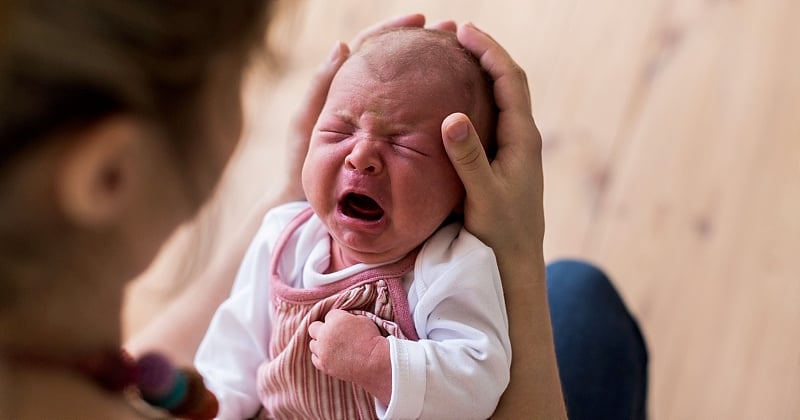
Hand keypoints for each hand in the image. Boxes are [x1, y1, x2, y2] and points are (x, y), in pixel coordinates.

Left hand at [277, 14, 456, 202]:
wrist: (309, 203)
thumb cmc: (302, 164)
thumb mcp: (307, 123)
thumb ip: (320, 87)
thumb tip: (343, 45)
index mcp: (345, 87)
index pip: (372, 46)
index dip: (395, 30)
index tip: (420, 20)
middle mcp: (367, 100)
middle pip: (398, 62)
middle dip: (424, 44)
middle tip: (452, 32)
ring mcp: (382, 121)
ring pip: (410, 89)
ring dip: (434, 70)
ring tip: (461, 57)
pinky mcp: (393, 142)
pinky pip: (416, 119)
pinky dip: (434, 105)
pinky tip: (456, 100)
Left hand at [307, 309, 391, 403]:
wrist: (375, 362)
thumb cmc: (372, 339)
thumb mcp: (363, 319)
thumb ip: (347, 318)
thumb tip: (343, 320)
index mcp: (335, 320)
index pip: (329, 315)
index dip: (337, 319)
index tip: (345, 325)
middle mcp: (325, 334)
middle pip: (314, 327)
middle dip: (322, 329)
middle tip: (333, 334)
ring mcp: (322, 351)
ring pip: (313, 344)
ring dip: (320, 344)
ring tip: (333, 347)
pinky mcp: (323, 364)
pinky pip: (315, 358)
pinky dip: (321, 356)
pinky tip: (331, 356)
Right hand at [441, 23, 543, 259]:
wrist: (516, 262)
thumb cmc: (501, 232)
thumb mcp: (482, 196)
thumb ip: (468, 158)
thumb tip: (452, 117)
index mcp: (522, 138)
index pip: (510, 80)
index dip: (489, 51)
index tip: (463, 30)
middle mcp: (523, 138)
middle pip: (508, 81)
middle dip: (485, 53)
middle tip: (455, 33)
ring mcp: (515, 149)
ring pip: (501, 98)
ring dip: (481, 72)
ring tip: (454, 56)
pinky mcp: (504, 161)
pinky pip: (492, 116)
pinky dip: (476, 97)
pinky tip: (455, 100)